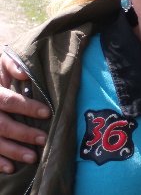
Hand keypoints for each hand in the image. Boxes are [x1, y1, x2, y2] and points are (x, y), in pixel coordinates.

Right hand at [0, 51, 50, 173]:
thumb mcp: (0, 61)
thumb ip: (11, 64)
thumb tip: (25, 73)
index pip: (8, 101)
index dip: (27, 107)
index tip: (47, 113)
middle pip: (2, 125)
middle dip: (23, 134)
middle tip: (44, 139)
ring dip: (13, 151)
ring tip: (33, 157)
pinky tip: (11, 168)